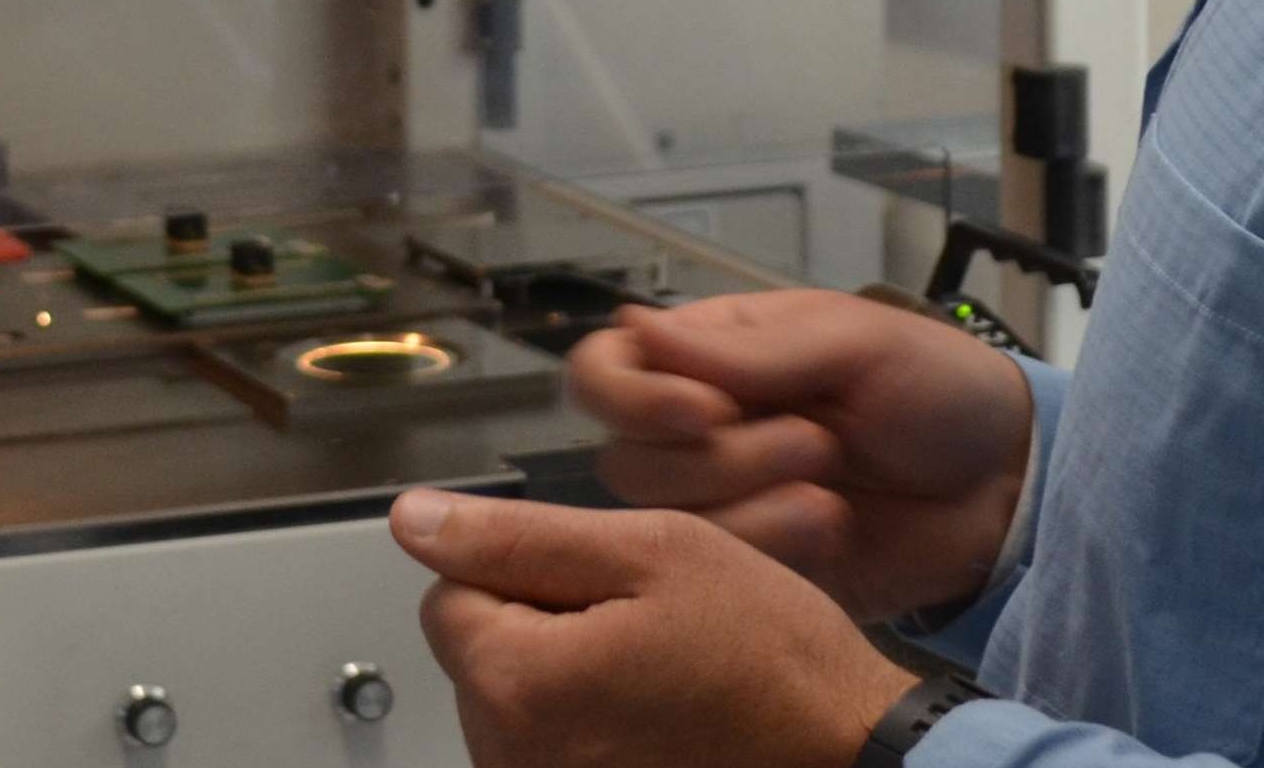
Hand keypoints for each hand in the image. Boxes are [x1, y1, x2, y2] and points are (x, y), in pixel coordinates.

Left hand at [389, 488, 920, 767]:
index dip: (529, 565)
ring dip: (570, 674)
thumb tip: (417, 521)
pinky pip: (551, 744)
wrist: (847, 751)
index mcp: (517, 683)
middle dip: (544, 622)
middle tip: (643, 624)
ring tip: (657, 673)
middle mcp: (512, 758)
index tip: (605, 581)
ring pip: (515, 698)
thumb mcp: (652, 552)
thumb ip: (520, 535)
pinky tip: (656, 716)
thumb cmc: (772, 661)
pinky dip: (593, 724)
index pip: (450, 589)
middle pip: (479, 650)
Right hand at [569, 290, 1032, 619]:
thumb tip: (634, 325)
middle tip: (818, 441)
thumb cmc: (935, 388)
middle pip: (626, 460)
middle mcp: (700, 432)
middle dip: (726, 457)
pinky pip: (717, 573)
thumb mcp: (848, 344)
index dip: (633, 398)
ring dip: (754, 504)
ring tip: (831, 489)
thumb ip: (742, 352)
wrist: (1002, 485)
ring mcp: (724, 504)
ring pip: (666, 522)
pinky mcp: (755, 567)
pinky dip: (776, 550)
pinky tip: (833, 531)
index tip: (705, 411)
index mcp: (709, 358)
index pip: (605, 374)